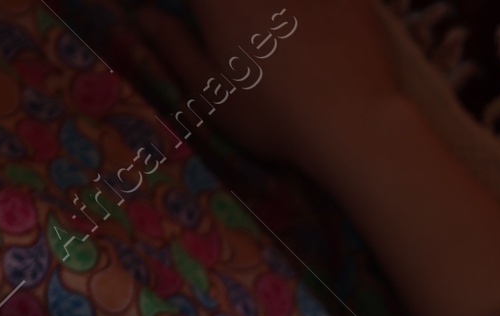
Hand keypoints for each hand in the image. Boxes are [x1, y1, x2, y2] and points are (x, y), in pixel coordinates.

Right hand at [139, 0, 399, 175]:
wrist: (353, 119)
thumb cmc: (274, 115)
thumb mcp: (212, 94)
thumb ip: (175, 48)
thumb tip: (146, 16)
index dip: (193, 12)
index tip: (192, 23)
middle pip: (231, 2)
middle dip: (226, 16)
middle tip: (241, 49)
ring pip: (280, 2)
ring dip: (273, 18)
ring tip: (275, 49)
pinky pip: (327, 0)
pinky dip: (313, 12)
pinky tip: (311, 38)